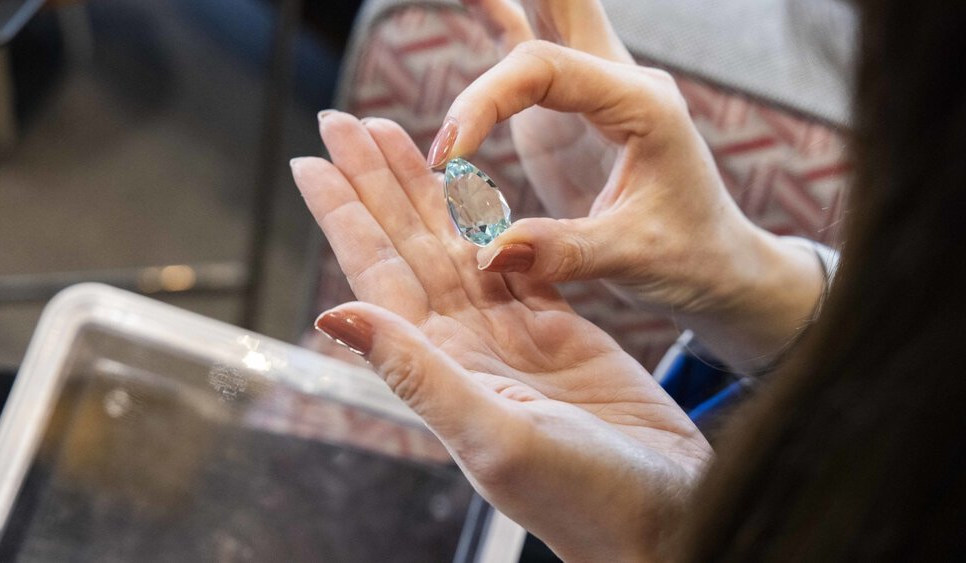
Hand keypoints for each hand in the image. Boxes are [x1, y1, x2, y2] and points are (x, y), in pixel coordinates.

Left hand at [292, 112, 710, 560]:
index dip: (343, 215)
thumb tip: (336, 314)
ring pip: (455, 243)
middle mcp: (465, 346)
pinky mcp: (558, 328)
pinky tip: (468, 185)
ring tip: (394, 134)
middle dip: (374, 182)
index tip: (313, 161)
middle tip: (342, 120)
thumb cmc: (585, 499)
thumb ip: (418, 374)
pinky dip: (489, 218)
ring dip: (423, 189)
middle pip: (407, 244)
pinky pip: (513, 258)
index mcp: (441, 367)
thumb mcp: (493, 436)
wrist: (666, 513)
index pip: (376, 275)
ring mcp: (510, 334)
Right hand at [428, 38, 824, 371]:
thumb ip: (562, 251)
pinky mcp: (571, 109)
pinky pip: (533, 53)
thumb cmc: (688, 258)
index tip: (446, 156)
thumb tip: (487, 252)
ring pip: (551, 16)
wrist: (714, 265)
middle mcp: (620, 81)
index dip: (484, 102)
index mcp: (642, 105)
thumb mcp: (632, 258)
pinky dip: (502, 19)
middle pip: (563, 6)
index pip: (544, 72)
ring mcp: (595, 89)